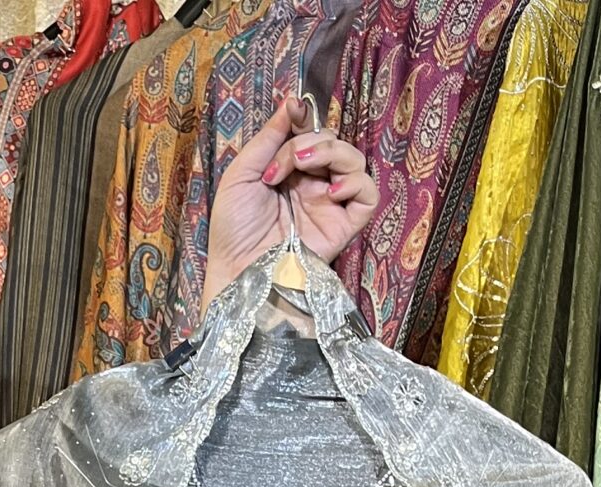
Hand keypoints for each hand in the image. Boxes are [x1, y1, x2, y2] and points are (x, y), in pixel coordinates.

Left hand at [201, 95, 378, 316]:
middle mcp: (313, 184)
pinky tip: (332, 190)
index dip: (307, 121)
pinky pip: (368, 196)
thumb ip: (268, 138)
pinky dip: (357, 183)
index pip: (312, 133)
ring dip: (332, 153)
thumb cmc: (232, 228)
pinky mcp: (343, 227)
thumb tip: (293, 102)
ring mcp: (330, 205)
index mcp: (290, 171)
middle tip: (284, 163)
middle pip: (333, 142)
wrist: (237, 270)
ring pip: (354, 161)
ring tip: (303, 167)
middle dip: (310, 141)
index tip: (295, 114)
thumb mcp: (241, 173)